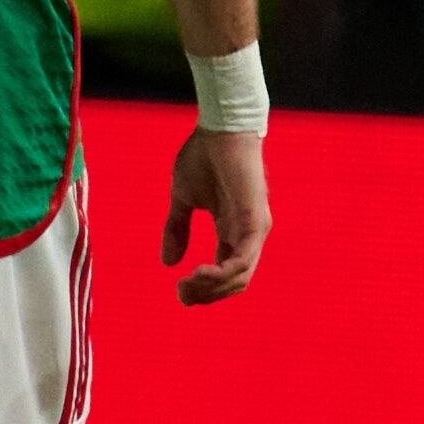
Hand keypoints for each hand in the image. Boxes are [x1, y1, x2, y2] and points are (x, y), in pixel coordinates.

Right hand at [161, 128, 269, 304]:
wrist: (219, 128)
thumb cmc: (204, 157)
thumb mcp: (182, 199)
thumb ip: (177, 229)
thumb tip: (168, 263)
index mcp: (232, 231)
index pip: (224, 274)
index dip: (203, 289)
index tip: (179, 291)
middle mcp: (247, 235)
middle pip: (234, 283)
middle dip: (207, 295)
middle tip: (181, 293)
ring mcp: (254, 229)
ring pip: (240, 277)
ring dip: (212, 288)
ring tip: (188, 284)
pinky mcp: (255, 220)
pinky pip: (243, 260)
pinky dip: (223, 273)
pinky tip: (200, 272)